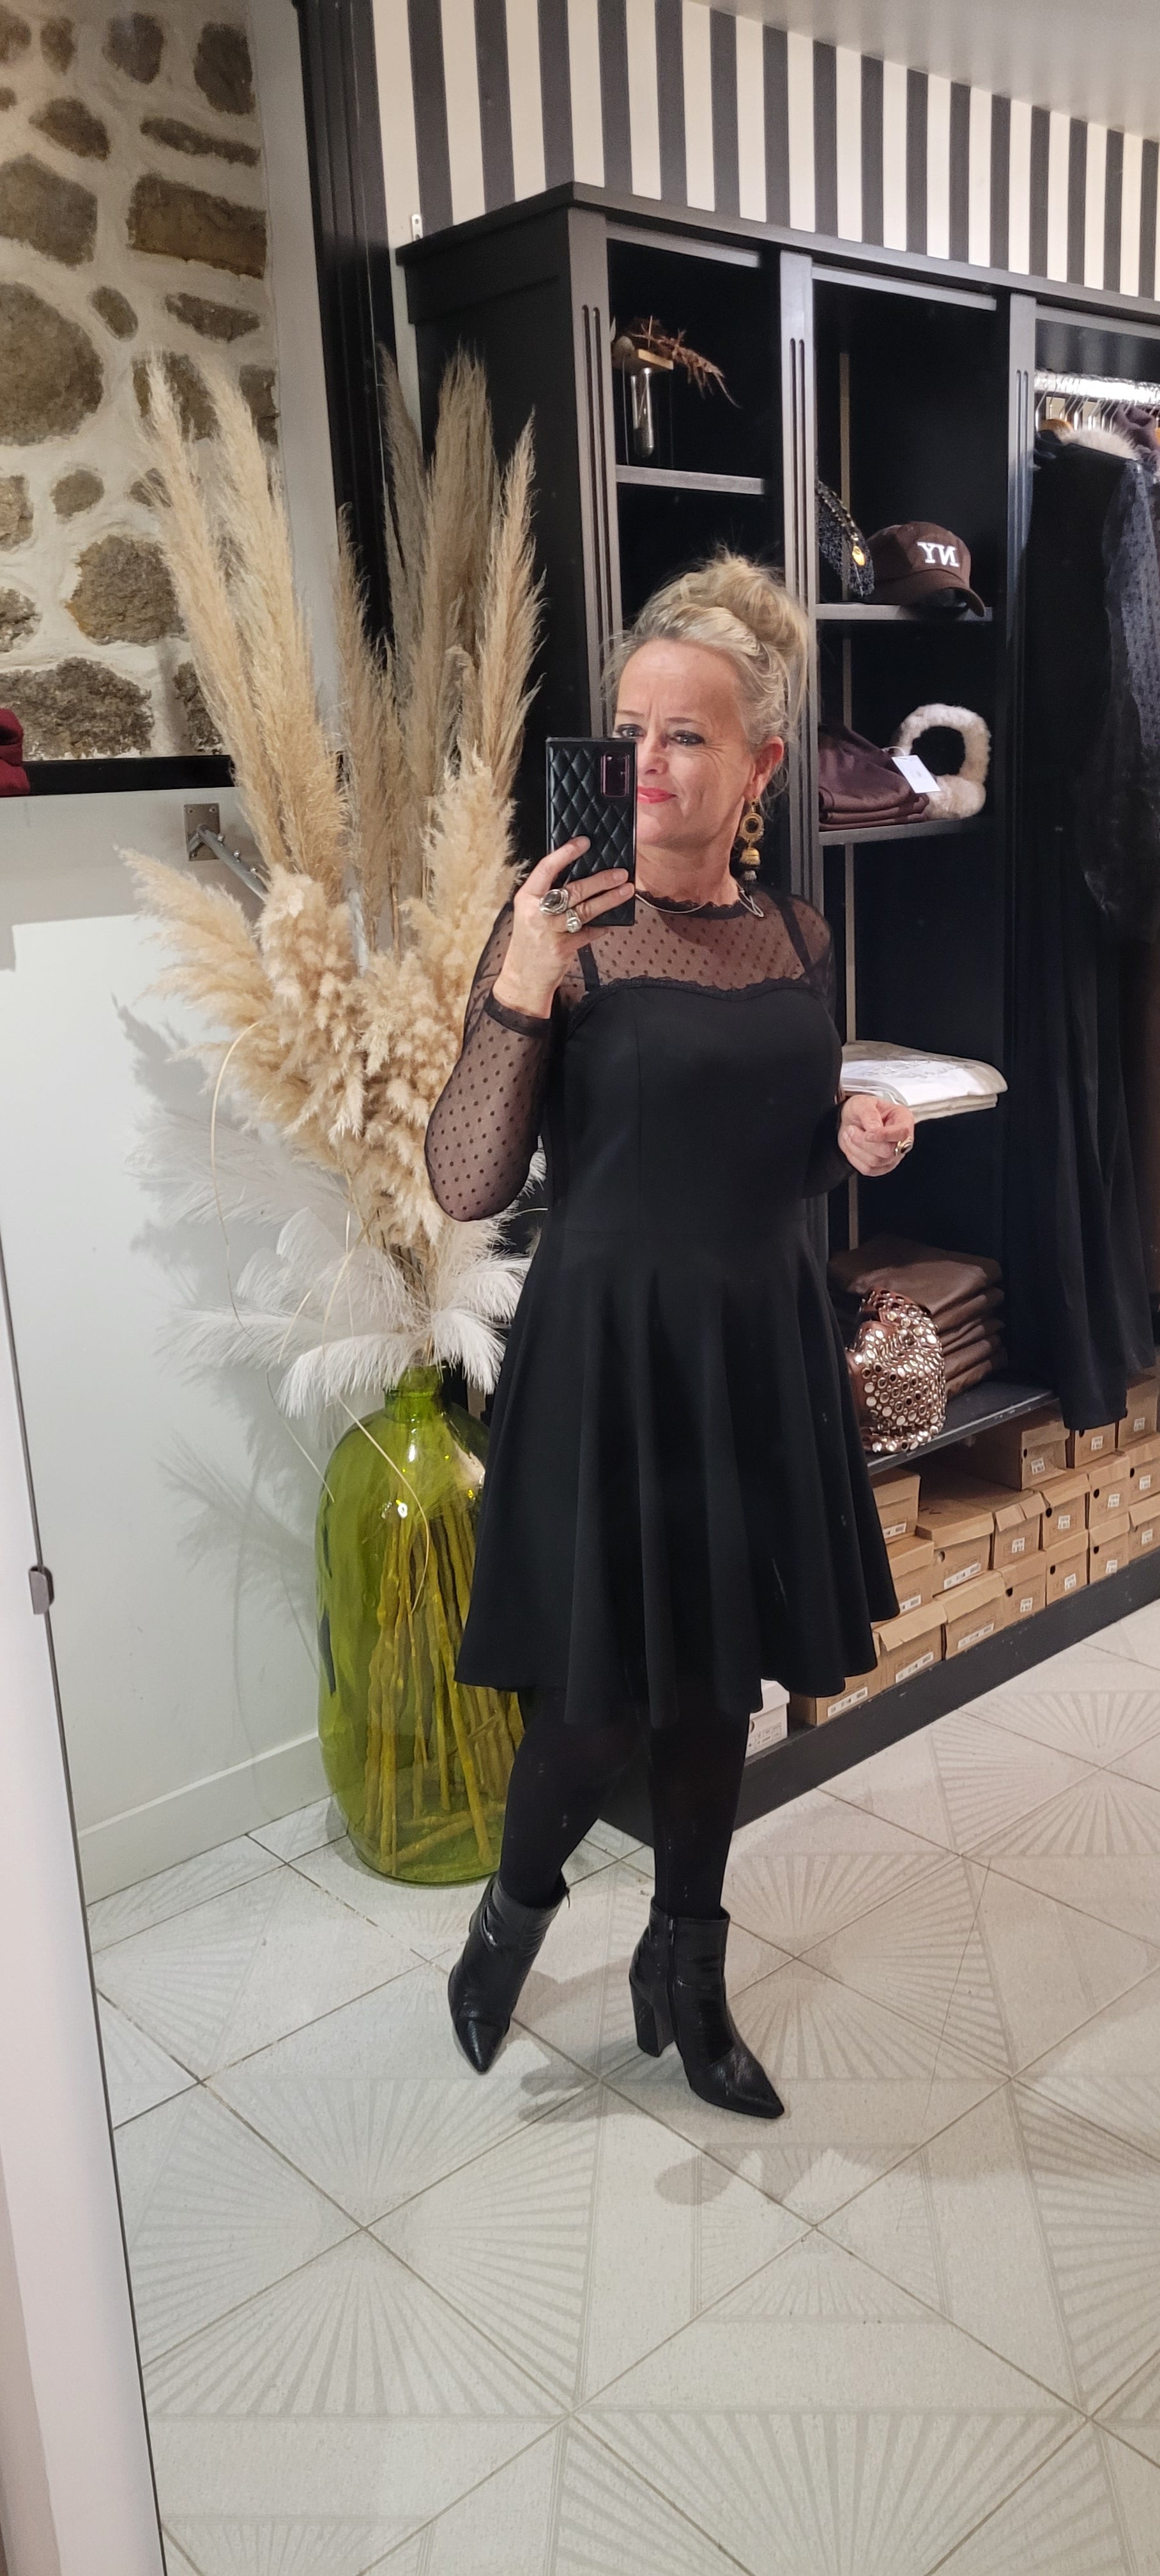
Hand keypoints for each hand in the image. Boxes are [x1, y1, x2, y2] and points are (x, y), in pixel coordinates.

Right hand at [491, 843, 630, 1017]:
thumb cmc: (531, 940)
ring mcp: (550, 931)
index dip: (566, 853)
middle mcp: (537, 912)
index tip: (584, 842)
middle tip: (621, 873)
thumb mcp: (531, 913)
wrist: (523, 978)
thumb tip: (582, 875)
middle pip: (574, 890)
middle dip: (600, 880)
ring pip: (585, 910)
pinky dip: (602, 927)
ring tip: (627, 890)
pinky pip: (589, 933)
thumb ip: (549, 896)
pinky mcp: (562, 948)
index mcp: (527, 897)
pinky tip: (613, 922)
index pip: (546, 868)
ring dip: (609, 899)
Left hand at [838, 1092, 915, 1176]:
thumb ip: (869, 1114)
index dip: (884, 1135)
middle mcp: (902, 1140)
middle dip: (864, 1142)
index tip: (868, 1134)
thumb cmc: (861, 1110)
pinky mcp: (882, 1167)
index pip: (902, 1133)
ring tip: (850, 1135)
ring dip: (856, 1148)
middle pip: (888, 1151)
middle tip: (852, 1129)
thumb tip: (875, 1129)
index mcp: (903, 1119)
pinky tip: (852, 1146)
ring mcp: (893, 1156)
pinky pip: (868, 1170)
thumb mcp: (863, 1103)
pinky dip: (854, 1158)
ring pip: (876, 1162)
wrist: (851, 1120)